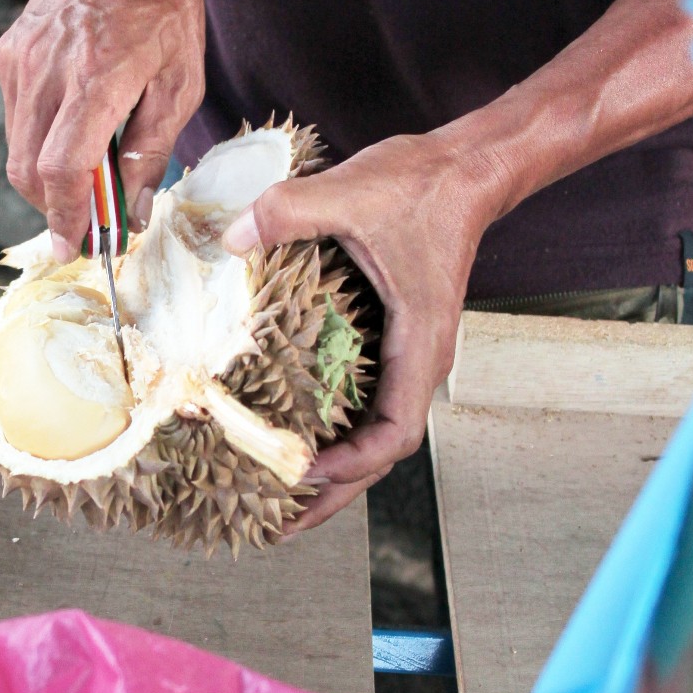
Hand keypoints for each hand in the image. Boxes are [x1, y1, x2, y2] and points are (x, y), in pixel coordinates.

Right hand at [0, 0, 205, 256]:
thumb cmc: (163, 0)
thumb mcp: (182, 79)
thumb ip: (153, 148)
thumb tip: (134, 210)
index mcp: (97, 77)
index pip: (62, 168)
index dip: (65, 217)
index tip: (74, 247)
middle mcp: (49, 70)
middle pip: (29, 169)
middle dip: (54, 208)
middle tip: (85, 226)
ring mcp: (22, 60)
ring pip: (17, 149)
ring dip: (46, 178)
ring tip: (85, 180)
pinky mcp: (10, 53)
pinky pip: (16, 118)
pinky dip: (39, 141)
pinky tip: (73, 131)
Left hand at [223, 133, 508, 526]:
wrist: (464, 168)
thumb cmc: (424, 186)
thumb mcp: (351, 192)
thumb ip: (287, 212)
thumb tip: (227, 236)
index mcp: (419, 343)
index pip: (395, 434)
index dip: (349, 466)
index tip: (301, 474)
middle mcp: (416, 360)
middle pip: (377, 454)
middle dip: (330, 492)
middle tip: (275, 523)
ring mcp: (404, 353)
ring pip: (369, 431)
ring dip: (328, 467)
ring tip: (275, 496)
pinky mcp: (389, 338)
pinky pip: (360, 398)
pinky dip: (328, 424)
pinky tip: (288, 428)